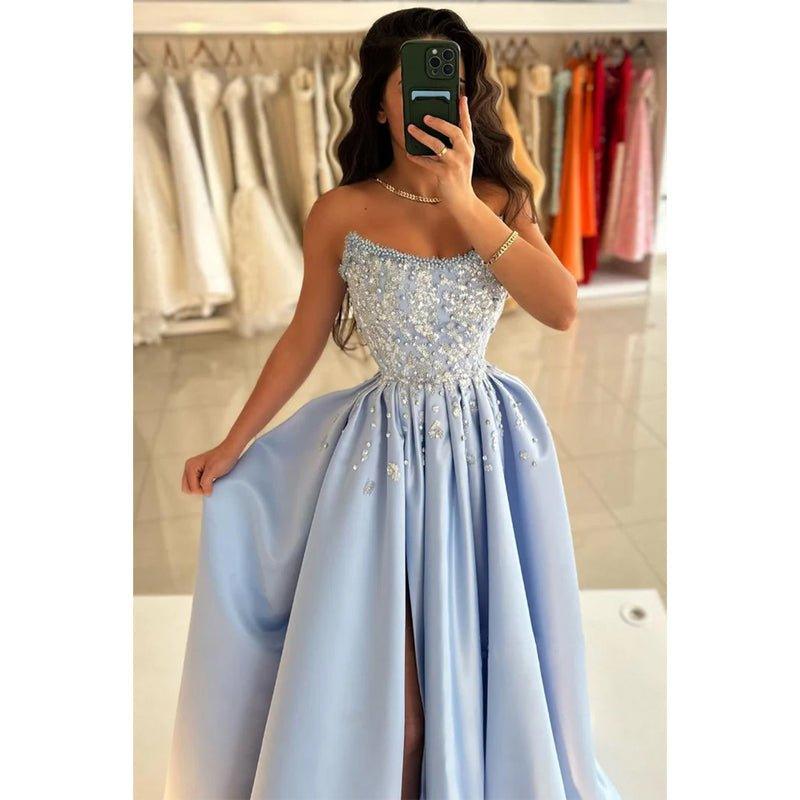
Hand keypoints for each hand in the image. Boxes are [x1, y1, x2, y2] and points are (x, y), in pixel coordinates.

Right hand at [181, 439, 241, 495]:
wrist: (231, 450)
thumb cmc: (223, 458)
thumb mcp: (212, 471)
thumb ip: (205, 483)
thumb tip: (205, 493)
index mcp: (190, 466)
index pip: (191, 488)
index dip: (202, 489)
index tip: (212, 483)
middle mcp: (189, 467)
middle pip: (188, 489)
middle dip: (199, 489)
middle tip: (210, 484)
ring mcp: (193, 470)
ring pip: (192, 487)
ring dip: (201, 487)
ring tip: (211, 481)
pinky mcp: (199, 471)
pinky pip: (197, 484)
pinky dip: (203, 485)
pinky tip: (211, 480)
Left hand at [405, 93, 476, 210]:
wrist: (463, 202)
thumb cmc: (458, 179)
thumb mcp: (461, 161)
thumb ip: (453, 147)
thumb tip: (436, 134)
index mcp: (468, 148)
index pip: (467, 125)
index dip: (464, 111)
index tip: (460, 96)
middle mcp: (464, 153)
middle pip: (453, 131)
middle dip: (439, 122)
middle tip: (426, 115)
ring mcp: (455, 164)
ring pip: (437, 145)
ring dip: (422, 135)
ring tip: (411, 129)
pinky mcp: (445, 174)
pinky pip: (428, 162)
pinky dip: (417, 157)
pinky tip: (409, 153)